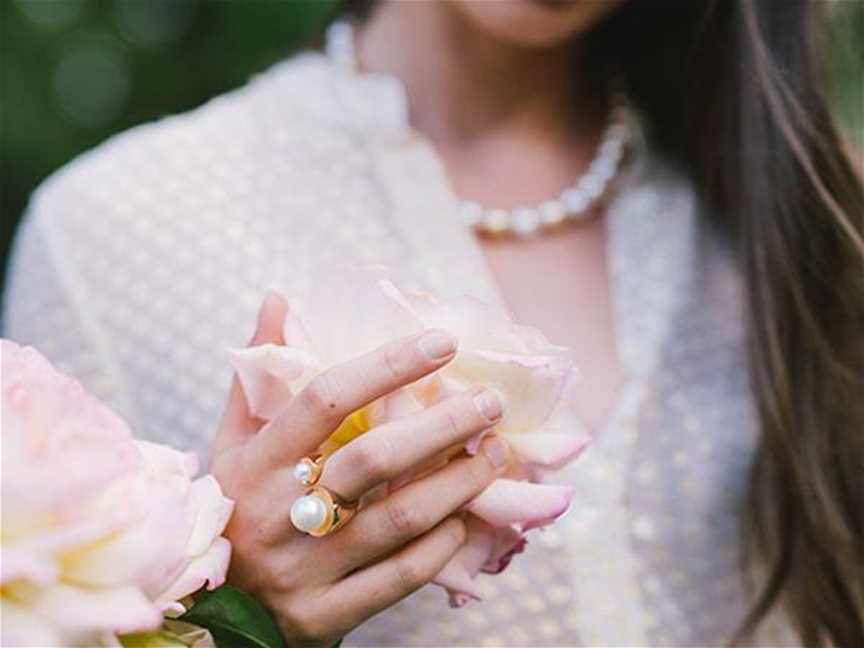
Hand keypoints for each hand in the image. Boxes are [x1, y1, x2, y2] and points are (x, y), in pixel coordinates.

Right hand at [210, 293, 508, 647]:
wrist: (211, 614)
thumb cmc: (234, 511)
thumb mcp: (232, 445)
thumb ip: (259, 376)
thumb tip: (278, 299)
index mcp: (253, 464)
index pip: (324, 401)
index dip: (386, 366)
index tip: (442, 343)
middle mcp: (275, 516)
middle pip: (371, 460)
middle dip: (441, 426)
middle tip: (489, 402)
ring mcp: (302, 571)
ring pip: (396, 521)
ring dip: (457, 484)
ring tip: (495, 453)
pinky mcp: (324, 617)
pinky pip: (399, 578)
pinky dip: (441, 545)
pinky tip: (464, 519)